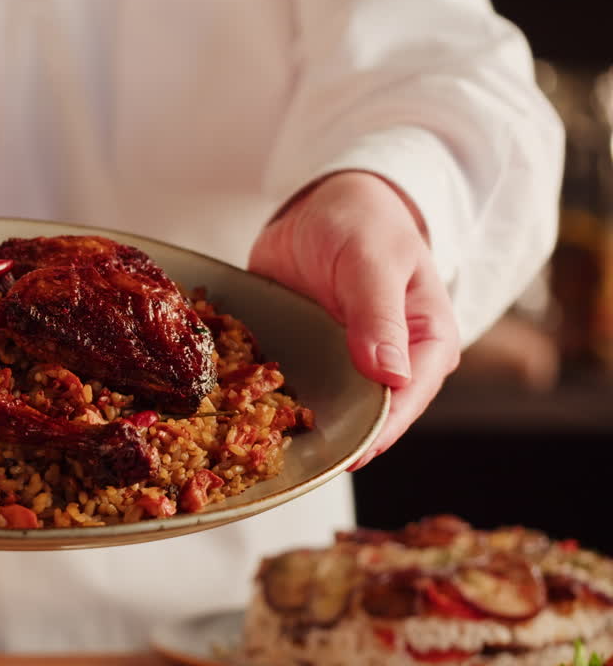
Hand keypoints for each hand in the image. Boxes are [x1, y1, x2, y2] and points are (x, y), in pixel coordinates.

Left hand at [248, 171, 459, 469]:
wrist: (325, 204)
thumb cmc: (365, 222)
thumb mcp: (373, 260)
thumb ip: (379, 315)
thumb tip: (391, 375)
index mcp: (425, 344)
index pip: (407, 400)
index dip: (379, 431)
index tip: (348, 456)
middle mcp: (387, 363)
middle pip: (365, 416)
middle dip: (332, 437)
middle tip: (292, 461)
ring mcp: (344, 364)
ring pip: (326, 409)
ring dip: (295, 425)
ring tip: (261, 449)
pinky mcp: (307, 358)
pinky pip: (289, 387)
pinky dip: (266, 399)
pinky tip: (239, 413)